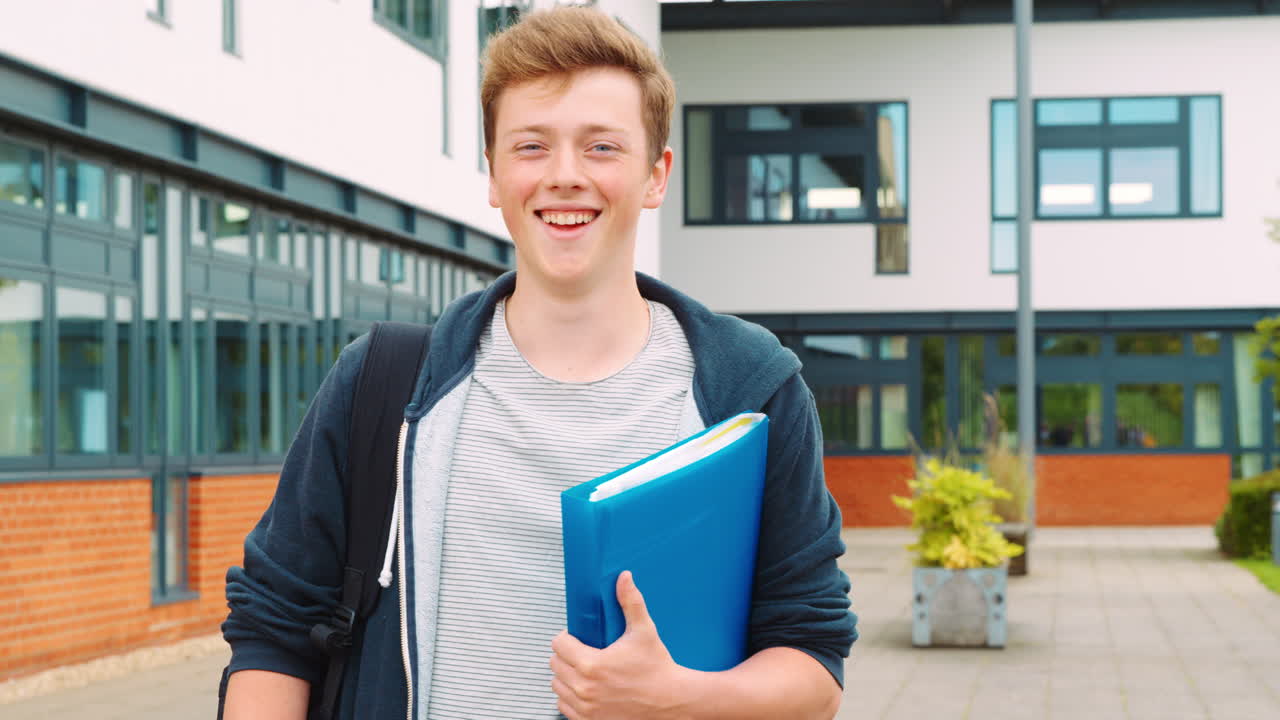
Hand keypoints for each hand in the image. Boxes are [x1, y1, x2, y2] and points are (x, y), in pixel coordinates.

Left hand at [550, 571, 695, 719]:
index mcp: (591, 665)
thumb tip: (624, 578)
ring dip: (566, 676)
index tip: (578, 638)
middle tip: (583, 652)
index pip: (558, 644)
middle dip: (566, 655)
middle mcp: (584, 689)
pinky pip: (563, 706)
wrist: (672, 702)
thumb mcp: (644, 631)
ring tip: (585, 670)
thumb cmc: (658, 668)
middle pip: (554, 665)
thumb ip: (630, 602)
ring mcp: (585, 708)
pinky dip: (570, 697)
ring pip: (557, 686)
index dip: (567, 637)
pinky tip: (587, 689)